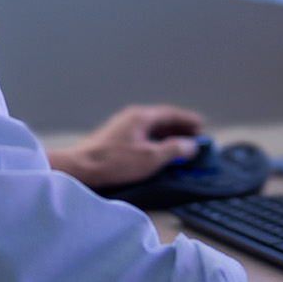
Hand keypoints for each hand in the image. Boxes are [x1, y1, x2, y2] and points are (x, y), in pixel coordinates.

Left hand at [46, 104, 203, 188]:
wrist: (81, 168)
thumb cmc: (114, 163)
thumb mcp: (151, 158)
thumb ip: (174, 150)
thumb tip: (190, 146)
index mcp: (141, 116)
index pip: (171, 113)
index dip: (188, 120)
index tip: (201, 125)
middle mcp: (132, 117)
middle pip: (161, 119)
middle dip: (180, 128)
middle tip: (195, 137)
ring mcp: (122, 127)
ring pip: (151, 127)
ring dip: (168, 135)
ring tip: (180, 146)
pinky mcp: (115, 139)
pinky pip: (143, 135)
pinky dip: (156, 141)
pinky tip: (158, 152)